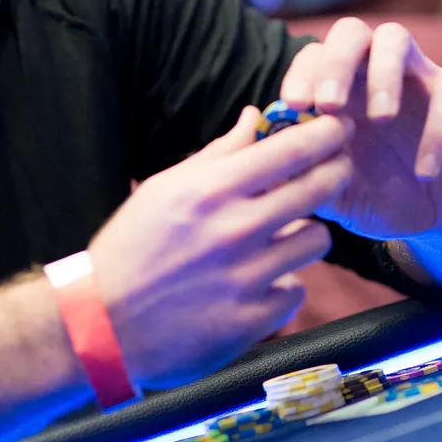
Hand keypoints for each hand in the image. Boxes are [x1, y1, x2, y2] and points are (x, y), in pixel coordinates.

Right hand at [89, 106, 353, 389]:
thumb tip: (256, 117)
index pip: (291, 150)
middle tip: (337, 170)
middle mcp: (234, 230)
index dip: (326, 134)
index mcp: (211, 191)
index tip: (339, 128)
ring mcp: (246, 278)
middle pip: (319, 189)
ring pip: (316, 241)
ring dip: (305, 234)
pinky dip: (281, 284)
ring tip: (282, 236)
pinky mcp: (252, 320)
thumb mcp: (165, 189)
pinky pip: (295, 290)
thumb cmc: (132, 247)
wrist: (102, 324)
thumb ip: (218, 153)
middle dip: (336, 173)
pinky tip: (256, 283)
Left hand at [280, 19, 441, 241]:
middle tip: (329, 105)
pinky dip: (437, 130)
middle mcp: (376, 72)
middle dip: (335, 63)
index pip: (313, 57)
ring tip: (380, 119)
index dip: (301, 74)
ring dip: (383, 74)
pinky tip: (424, 170)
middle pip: (350, 32)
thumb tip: (265, 161)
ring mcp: (421, 77)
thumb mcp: (338, 194)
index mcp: (342, 89)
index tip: (294, 106)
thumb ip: (305, 176)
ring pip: (396, 38)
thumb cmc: (383, 196)